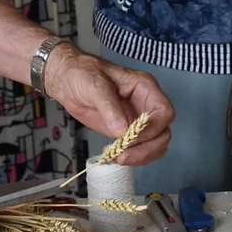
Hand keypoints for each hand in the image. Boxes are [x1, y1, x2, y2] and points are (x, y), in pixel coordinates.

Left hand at [43, 44, 173, 165]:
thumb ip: (108, 106)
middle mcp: (146, 103)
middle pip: (163, 132)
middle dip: (146, 148)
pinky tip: (115, 155)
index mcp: (144, 86)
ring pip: (156, 144)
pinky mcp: (128, 131)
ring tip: (117, 157)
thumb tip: (122, 130)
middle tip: (122, 155)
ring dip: (141, 156)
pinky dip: (133, 157)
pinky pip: (141, 149)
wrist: (67, 80)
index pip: (164, 111)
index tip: (131, 137)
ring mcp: (139, 119)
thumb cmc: (82, 73)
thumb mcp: (94, 84)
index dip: (152, 128)